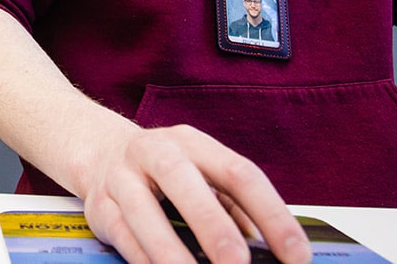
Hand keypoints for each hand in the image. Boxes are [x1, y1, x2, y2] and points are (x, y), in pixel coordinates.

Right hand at [74, 123, 310, 263]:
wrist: (99, 152)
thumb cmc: (164, 170)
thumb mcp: (203, 176)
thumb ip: (234, 208)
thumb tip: (268, 249)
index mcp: (193, 143)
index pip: (239, 173)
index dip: (272, 214)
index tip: (296, 255)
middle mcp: (155, 152)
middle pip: (183, 181)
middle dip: (213, 227)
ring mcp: (122, 177)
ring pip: (144, 212)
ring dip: (171, 251)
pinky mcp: (100, 206)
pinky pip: (123, 236)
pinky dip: (145, 260)